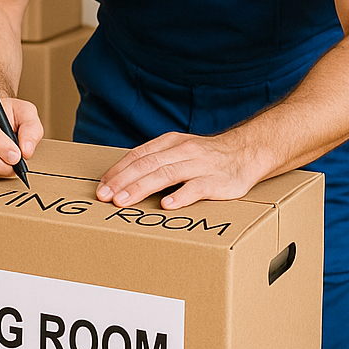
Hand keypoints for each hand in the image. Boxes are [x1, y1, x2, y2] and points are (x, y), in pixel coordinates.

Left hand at [95, 128, 268, 209]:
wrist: (247, 152)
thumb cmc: (206, 156)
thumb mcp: (179, 150)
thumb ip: (156, 160)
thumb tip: (124, 178)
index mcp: (169, 143)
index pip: (138, 156)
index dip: (118, 170)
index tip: (102, 185)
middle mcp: (182, 151)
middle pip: (147, 165)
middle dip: (122, 181)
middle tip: (105, 196)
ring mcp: (200, 165)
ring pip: (166, 174)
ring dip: (141, 188)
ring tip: (124, 201)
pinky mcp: (217, 181)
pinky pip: (197, 187)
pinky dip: (181, 195)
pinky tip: (166, 205)